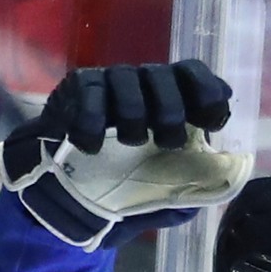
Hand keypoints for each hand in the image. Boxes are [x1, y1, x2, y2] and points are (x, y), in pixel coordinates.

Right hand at [0, 60, 253, 248]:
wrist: (59, 188)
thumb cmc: (117, 186)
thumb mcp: (154, 196)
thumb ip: (181, 193)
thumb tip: (208, 192)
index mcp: (171, 101)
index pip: (195, 76)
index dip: (208, 94)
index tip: (211, 124)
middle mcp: (143, 83)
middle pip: (165, 78)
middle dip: (172, 114)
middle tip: (167, 144)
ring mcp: (110, 81)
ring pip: (128, 87)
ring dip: (133, 123)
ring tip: (127, 145)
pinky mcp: (78, 86)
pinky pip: (90, 98)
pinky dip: (92, 127)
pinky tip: (91, 148)